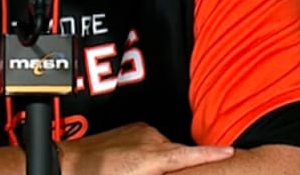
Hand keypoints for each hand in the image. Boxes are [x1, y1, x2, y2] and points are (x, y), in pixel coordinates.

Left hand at [57, 122, 233, 174]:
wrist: (69, 163)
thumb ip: (159, 172)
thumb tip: (170, 168)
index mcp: (153, 156)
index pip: (190, 155)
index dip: (212, 154)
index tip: (230, 152)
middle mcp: (149, 139)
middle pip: (177, 153)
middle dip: (178, 165)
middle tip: (161, 174)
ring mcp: (140, 131)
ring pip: (163, 148)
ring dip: (160, 160)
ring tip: (138, 173)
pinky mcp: (132, 128)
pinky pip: (150, 141)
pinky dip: (150, 152)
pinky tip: (134, 164)